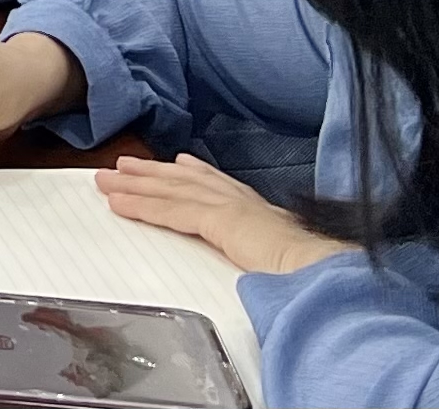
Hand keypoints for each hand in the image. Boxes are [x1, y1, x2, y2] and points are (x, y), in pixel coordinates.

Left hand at [96, 155, 353, 273]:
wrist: (330, 273)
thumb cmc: (317, 275)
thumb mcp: (290, 264)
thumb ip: (273, 262)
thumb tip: (272, 273)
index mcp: (262, 213)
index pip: (222, 187)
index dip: (198, 174)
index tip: (180, 163)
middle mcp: (245, 203)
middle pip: (189, 181)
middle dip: (154, 172)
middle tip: (126, 165)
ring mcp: (232, 208)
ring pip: (173, 190)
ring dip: (137, 184)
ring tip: (109, 178)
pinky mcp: (221, 220)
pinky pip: (172, 210)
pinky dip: (143, 205)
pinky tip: (119, 203)